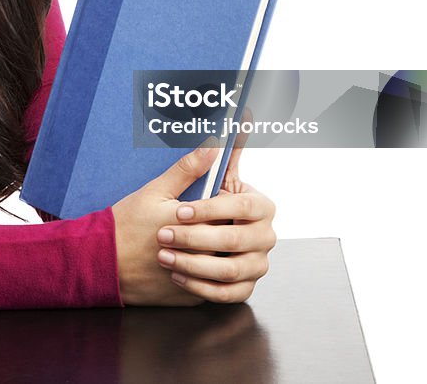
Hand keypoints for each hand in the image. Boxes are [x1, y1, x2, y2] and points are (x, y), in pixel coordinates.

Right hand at [112, 145, 223, 305]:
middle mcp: (203, 258)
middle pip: (231, 242)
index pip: (231, 215)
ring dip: (218, 254)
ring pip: (225, 267)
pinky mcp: (190, 300)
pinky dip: (206, 275)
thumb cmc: (127, 225)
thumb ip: (188, 169)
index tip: (214, 201)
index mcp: (198, 227)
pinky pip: (211, 287)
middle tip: (208, 222)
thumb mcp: (155, 191)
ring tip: (203, 243)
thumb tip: (213, 147)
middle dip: (223, 229)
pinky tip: (192, 261)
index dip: (224, 206)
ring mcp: (198, 282)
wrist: (103, 263)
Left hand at [156, 138, 275, 303]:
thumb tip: (222, 132)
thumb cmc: (184, 211)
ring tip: (165, 257)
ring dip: (194, 264)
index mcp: (257, 206)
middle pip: (236, 239)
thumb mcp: (186, 186)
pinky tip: (177, 275)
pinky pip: (227, 293)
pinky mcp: (243, 287)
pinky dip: (201, 286)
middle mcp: (263, 235)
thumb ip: (201, 162)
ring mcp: (256, 264)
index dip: (212, 209)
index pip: (244, 206)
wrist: (174, 246)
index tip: (180, 211)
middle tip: (164, 235)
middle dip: (196, 238)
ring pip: (231, 269)